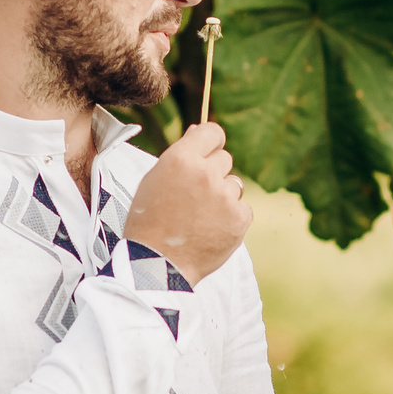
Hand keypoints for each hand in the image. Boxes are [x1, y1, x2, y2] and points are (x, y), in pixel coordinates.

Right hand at [122, 124, 250, 281]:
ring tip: (200, 217)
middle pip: (225, 159)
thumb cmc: (149, 221)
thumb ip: (180, 155)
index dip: (211, 142)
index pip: (212, 132)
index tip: (209, 151)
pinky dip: (231, 218)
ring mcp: (225, 197)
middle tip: (196, 196)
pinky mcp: (239, 218)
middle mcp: (205, 173)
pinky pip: (243, 208)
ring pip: (234, 184)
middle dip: (214, 173)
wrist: (157, 264)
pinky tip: (211, 229)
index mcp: (180, 159)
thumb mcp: (154, 180)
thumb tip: (199, 130)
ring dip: (222, 196)